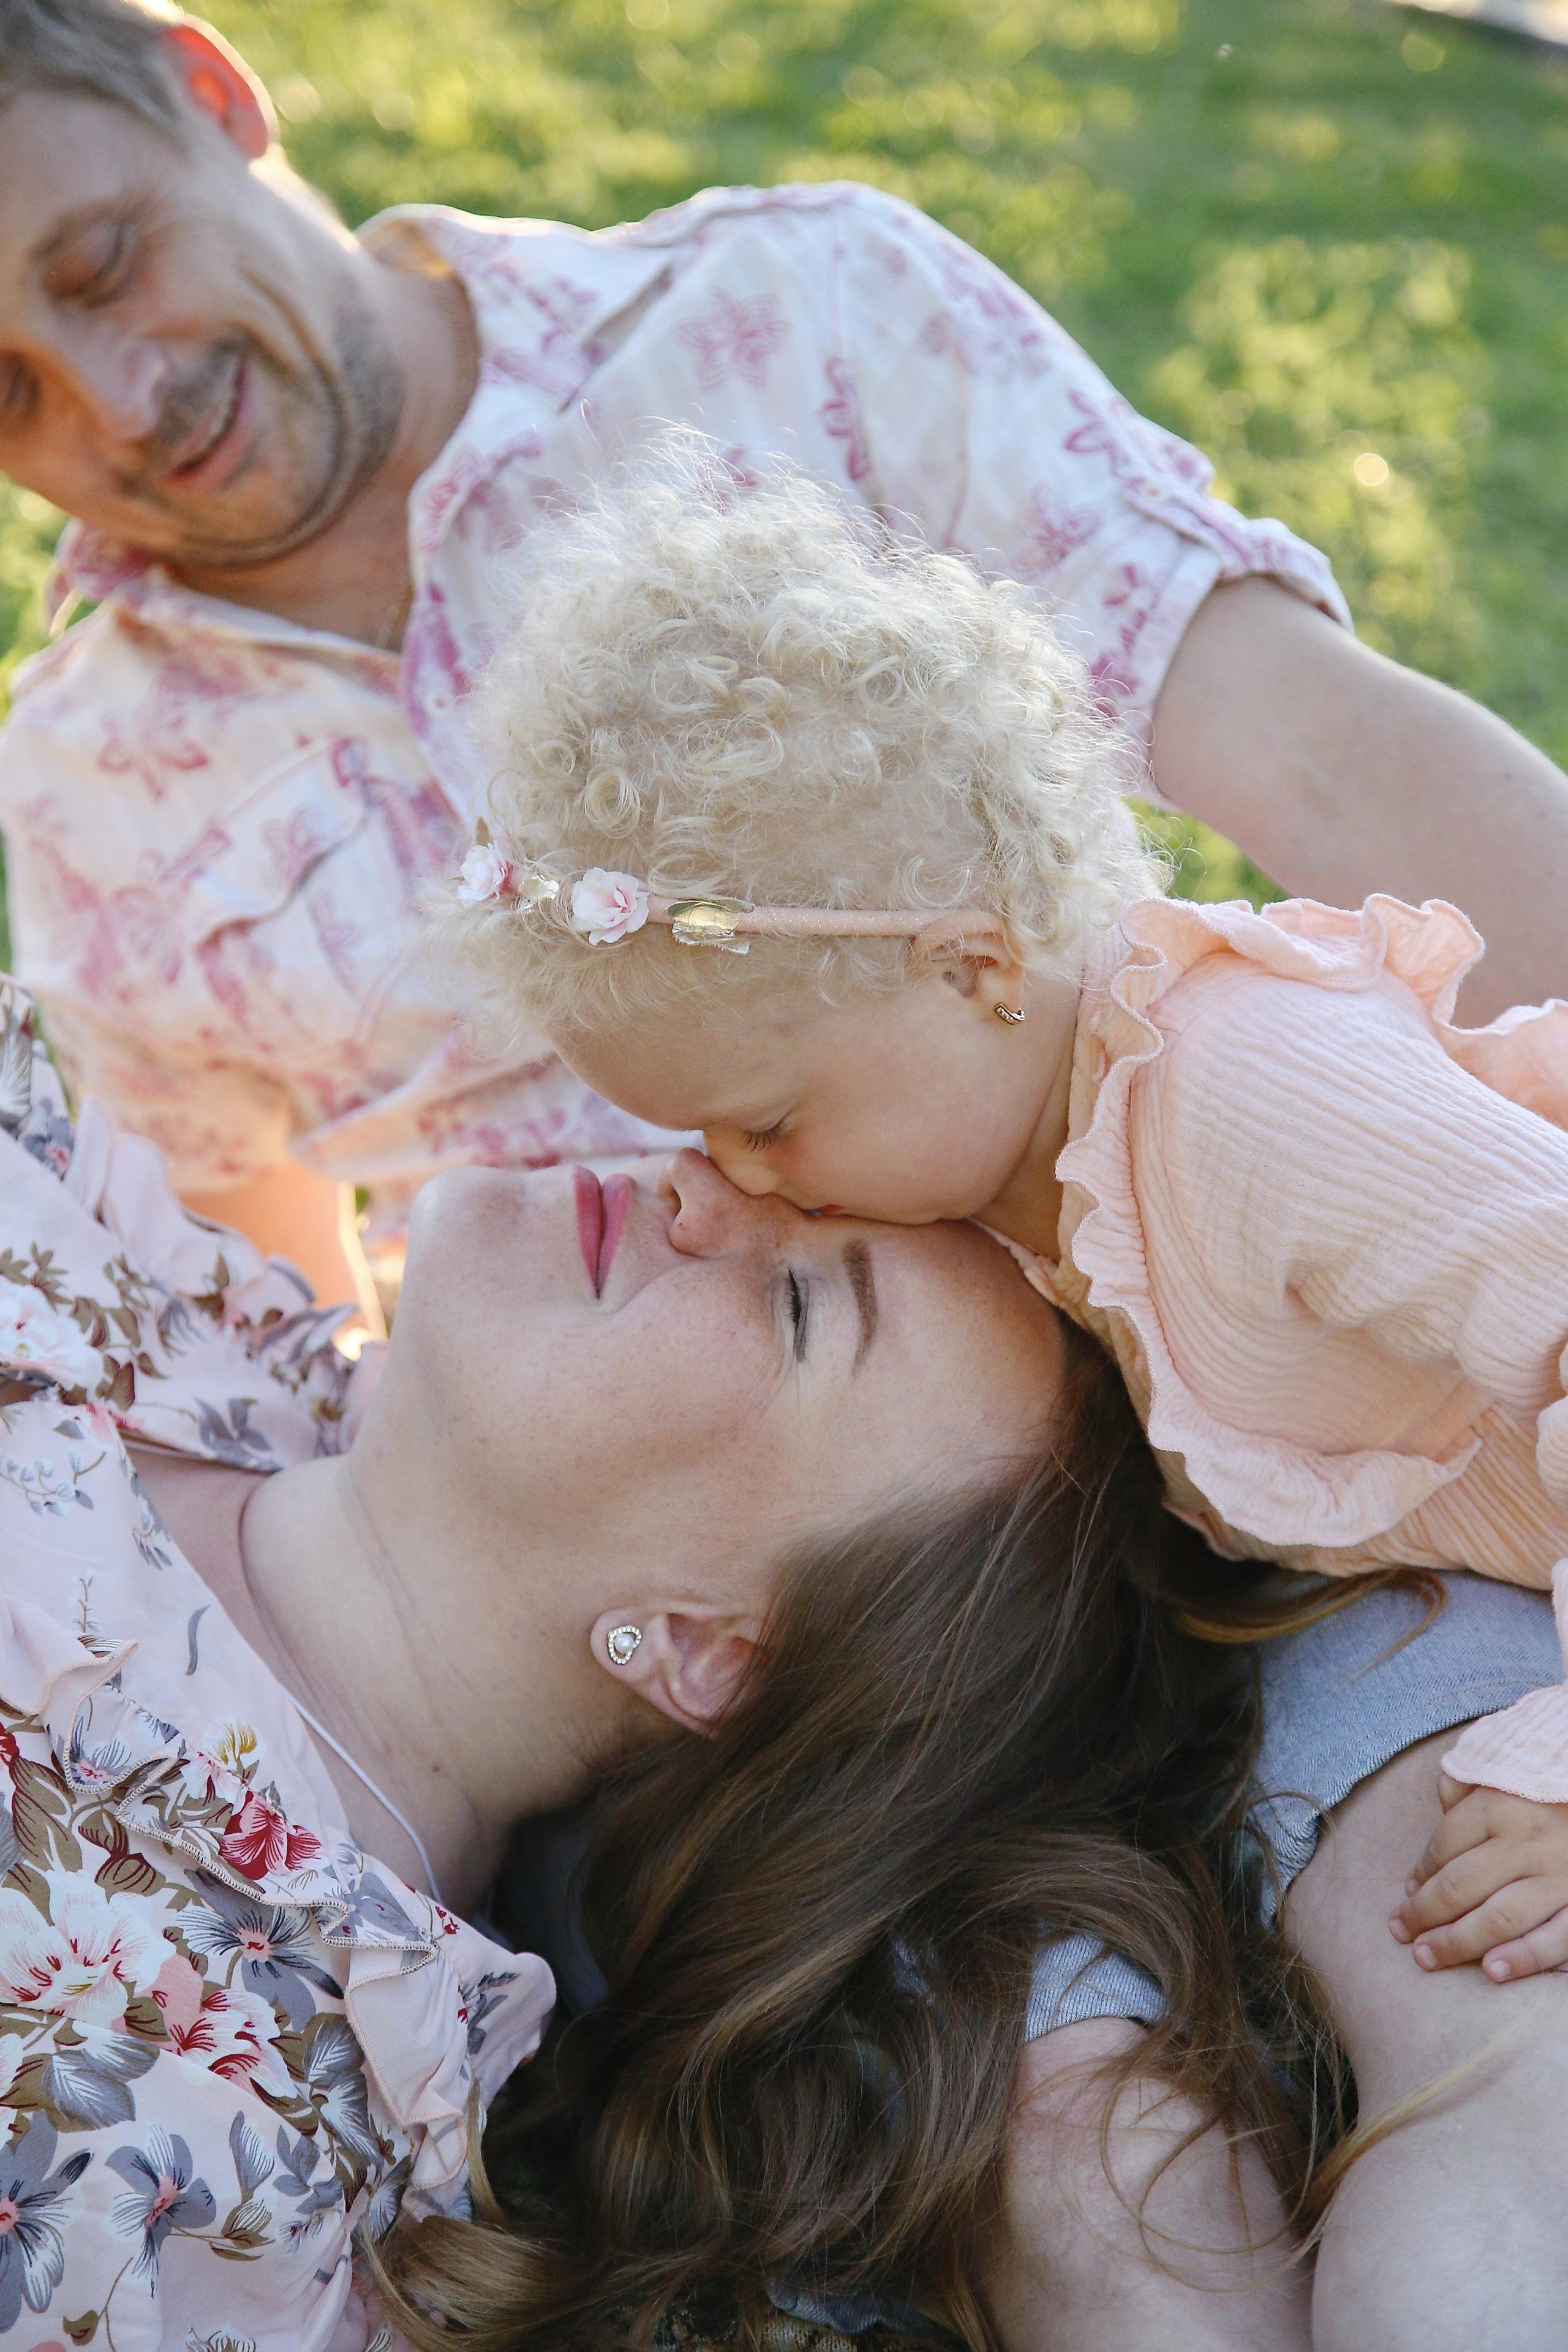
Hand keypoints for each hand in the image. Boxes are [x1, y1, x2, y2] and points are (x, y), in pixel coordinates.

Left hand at [1391, 1773, 1567, 1980]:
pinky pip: (1555, 1939)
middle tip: (1400, 1932)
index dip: (1421, 1871)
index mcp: (1501, 1806)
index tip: (1408, 1891)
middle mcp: (1527, 1842)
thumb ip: (1472, 1784)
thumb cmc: (1552, 1786)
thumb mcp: (1510, 1771)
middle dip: (1423, 1913)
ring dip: (1456, 1943)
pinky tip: (1491, 1971)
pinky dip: (1522, 1958)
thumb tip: (1442, 1797)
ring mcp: (1559, 1876)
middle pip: (1459, 1886)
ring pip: (1498, 1919)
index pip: (1444, 1845)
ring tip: (1426, 1956)